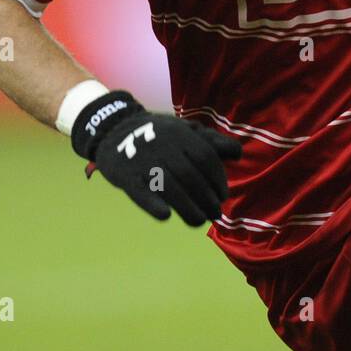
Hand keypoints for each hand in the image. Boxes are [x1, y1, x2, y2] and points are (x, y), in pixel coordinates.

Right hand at [70, 91, 241, 223]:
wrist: (114, 128)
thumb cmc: (159, 133)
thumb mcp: (185, 129)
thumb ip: (211, 141)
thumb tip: (237, 154)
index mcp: (180, 134)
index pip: (205, 157)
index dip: (217, 179)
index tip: (223, 196)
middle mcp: (163, 146)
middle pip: (190, 176)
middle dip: (206, 198)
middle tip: (215, 214)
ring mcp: (143, 161)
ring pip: (169, 187)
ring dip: (187, 207)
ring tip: (199, 221)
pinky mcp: (126, 176)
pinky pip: (139, 192)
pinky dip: (152, 205)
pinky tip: (166, 215)